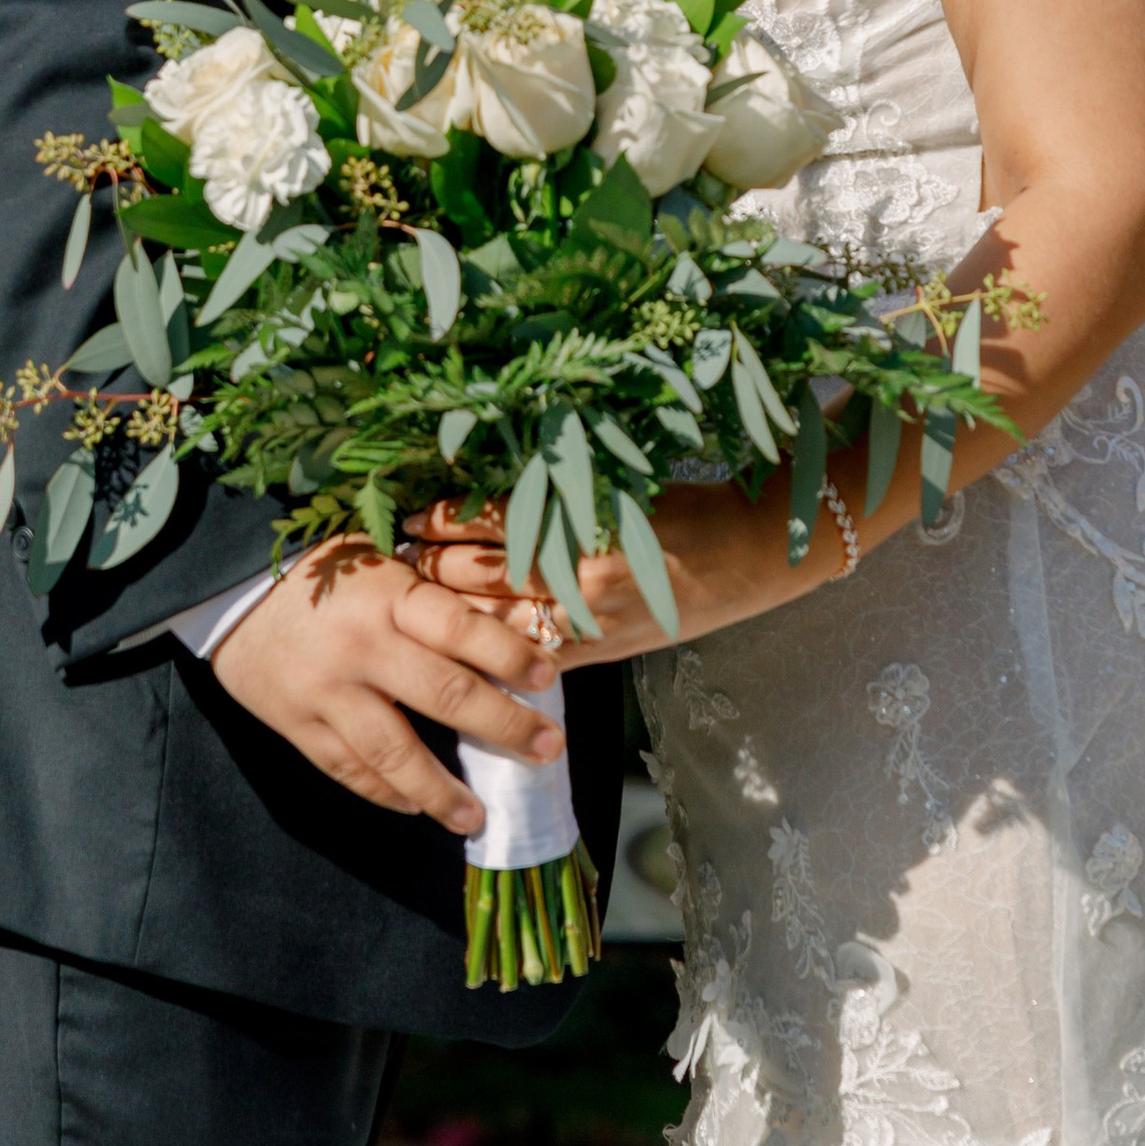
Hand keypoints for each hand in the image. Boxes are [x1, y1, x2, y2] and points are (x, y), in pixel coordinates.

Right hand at [210, 536, 564, 833]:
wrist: (227, 588)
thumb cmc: (320, 568)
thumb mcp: (379, 560)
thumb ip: (430, 596)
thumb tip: (508, 628)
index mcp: (387, 595)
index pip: (460, 628)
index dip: (509, 654)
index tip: (549, 677)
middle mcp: (361, 646)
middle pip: (444, 694)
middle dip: (504, 726)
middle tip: (548, 749)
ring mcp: (326, 692)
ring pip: (393, 752)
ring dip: (442, 790)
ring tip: (478, 817)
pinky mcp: (296, 724)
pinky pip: (348, 769)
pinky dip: (386, 792)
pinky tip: (417, 806)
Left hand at [404, 478, 810, 659]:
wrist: (749, 554)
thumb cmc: (686, 505)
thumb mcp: (617, 483)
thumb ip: (553, 494)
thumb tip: (482, 497)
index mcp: (581, 520)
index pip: (490, 521)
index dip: (443, 520)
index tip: (410, 517)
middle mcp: (578, 575)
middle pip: (480, 575)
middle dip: (431, 567)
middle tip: (395, 559)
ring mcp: (588, 622)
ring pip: (495, 624)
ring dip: (448, 615)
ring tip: (409, 606)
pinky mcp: (600, 654)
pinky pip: (531, 662)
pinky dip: (491, 657)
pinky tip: (459, 652)